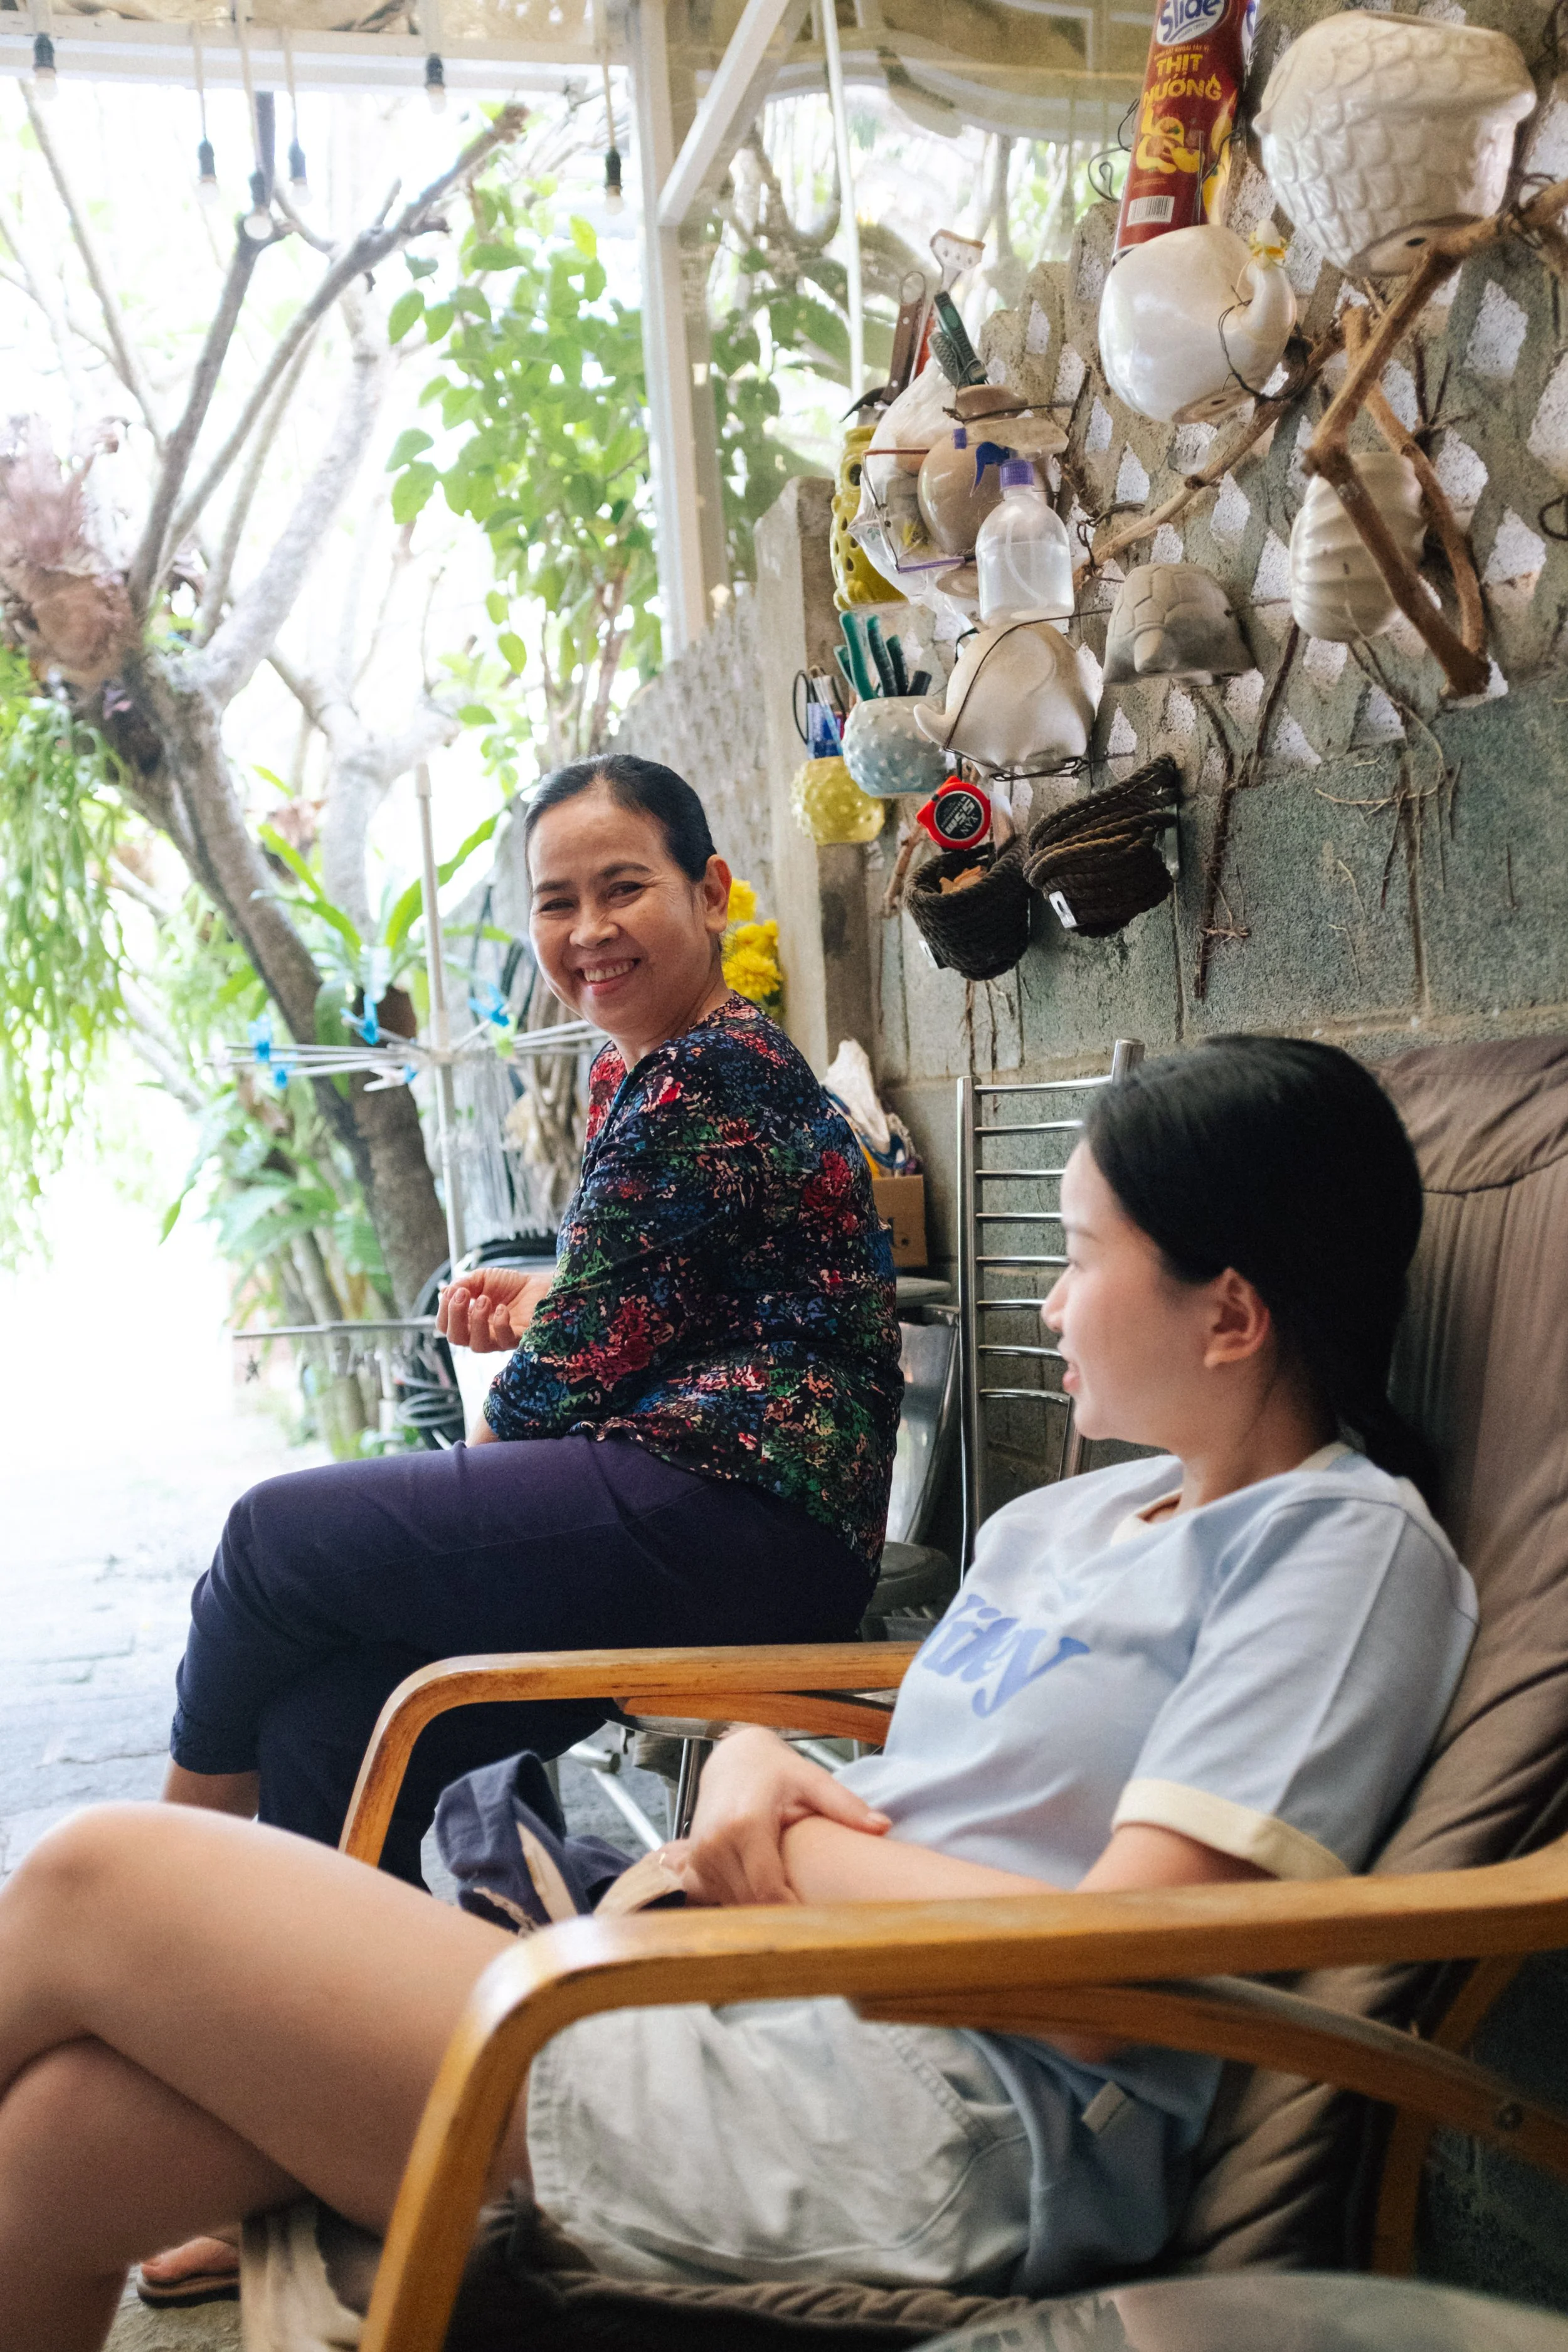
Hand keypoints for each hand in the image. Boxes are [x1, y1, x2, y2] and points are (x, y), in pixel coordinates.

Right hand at [437, 1268, 552, 1352]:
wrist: (538, 1284)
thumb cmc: (510, 1285)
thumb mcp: (482, 1278)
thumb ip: (463, 1284)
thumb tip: (446, 1292)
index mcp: (468, 1320)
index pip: (445, 1326)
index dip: (444, 1310)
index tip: (455, 1291)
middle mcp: (480, 1333)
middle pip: (456, 1339)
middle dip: (455, 1315)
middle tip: (464, 1294)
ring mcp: (499, 1338)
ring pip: (477, 1345)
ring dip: (477, 1320)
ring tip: (485, 1299)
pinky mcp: (518, 1339)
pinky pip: (504, 1340)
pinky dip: (500, 1324)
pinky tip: (502, 1309)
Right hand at [674, 1726, 890, 1907]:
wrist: (733, 1758)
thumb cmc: (773, 1769)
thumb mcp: (812, 1780)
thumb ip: (846, 1806)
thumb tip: (882, 1826)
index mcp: (745, 1823)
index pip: (767, 1890)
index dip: (793, 1913)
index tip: (820, 1924)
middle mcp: (717, 1842)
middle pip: (750, 1903)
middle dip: (780, 1917)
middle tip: (813, 1925)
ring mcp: (701, 1854)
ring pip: (734, 1905)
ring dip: (760, 1912)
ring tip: (793, 1908)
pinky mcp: (695, 1862)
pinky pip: (719, 1897)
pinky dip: (742, 1901)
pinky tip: (765, 1893)